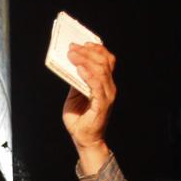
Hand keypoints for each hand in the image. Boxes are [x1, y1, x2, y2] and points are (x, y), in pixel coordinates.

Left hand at [60, 41, 117, 156]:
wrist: (83, 138)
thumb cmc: (80, 118)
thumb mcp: (75, 93)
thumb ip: (76, 80)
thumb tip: (71, 63)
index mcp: (104, 83)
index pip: (107, 60)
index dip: (96, 49)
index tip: (82, 42)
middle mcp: (109, 87)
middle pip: (104, 62)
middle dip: (87, 52)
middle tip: (72, 48)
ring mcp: (107, 96)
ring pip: (101, 71)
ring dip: (86, 60)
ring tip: (72, 55)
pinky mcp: (102, 105)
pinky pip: (97, 87)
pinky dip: (89, 76)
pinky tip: (79, 69)